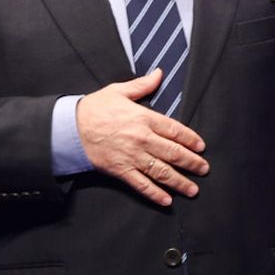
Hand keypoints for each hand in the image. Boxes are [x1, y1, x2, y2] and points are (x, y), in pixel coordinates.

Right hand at [76, 69, 208, 206]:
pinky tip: (167, 200)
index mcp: (144, 118)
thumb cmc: (94, 108)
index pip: (175, 130)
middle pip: (174, 153)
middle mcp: (142, 139)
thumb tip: (159, 73)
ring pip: (162, 171)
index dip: (191, 139)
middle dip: (192, 163)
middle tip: (203, 169)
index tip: (201, 147)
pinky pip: (142, 184)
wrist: (71, 128)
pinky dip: (155, 194)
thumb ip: (142, 85)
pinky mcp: (121, 170)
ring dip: (180, 181)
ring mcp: (132, 156)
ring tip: (193, 189)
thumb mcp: (119, 91)